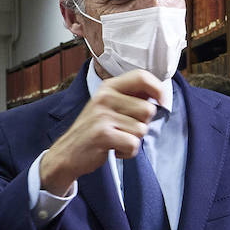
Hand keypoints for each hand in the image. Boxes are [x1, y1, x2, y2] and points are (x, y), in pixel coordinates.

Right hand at [39, 70, 165, 194]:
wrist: (68, 153)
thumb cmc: (94, 130)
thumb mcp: (109, 106)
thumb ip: (130, 98)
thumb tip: (158, 93)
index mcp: (109, 87)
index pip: (142, 77)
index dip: (158, 89)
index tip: (162, 102)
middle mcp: (105, 97)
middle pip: (148, 109)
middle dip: (142, 125)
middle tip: (124, 129)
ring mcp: (102, 116)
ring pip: (141, 130)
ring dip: (134, 140)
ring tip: (117, 139)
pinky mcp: (103, 134)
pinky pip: (133, 144)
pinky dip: (127, 152)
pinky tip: (114, 149)